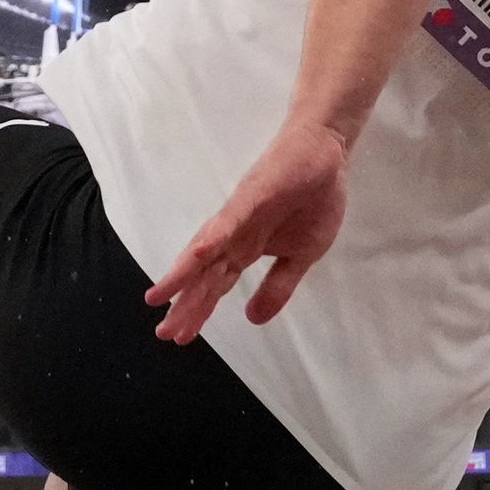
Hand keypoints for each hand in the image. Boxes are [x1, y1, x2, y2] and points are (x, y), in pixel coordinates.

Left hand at [145, 120, 350, 342]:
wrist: (327, 152)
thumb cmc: (313, 198)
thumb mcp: (303, 255)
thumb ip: (278, 286)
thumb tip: (252, 319)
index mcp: (247, 248)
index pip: (218, 285)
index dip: (200, 310)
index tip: (181, 337)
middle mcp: (236, 233)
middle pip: (205, 274)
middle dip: (185, 302)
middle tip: (164, 331)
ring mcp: (241, 214)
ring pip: (207, 248)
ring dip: (184, 273)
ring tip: (162, 296)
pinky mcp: (253, 195)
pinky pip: (229, 219)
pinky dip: (213, 238)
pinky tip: (196, 255)